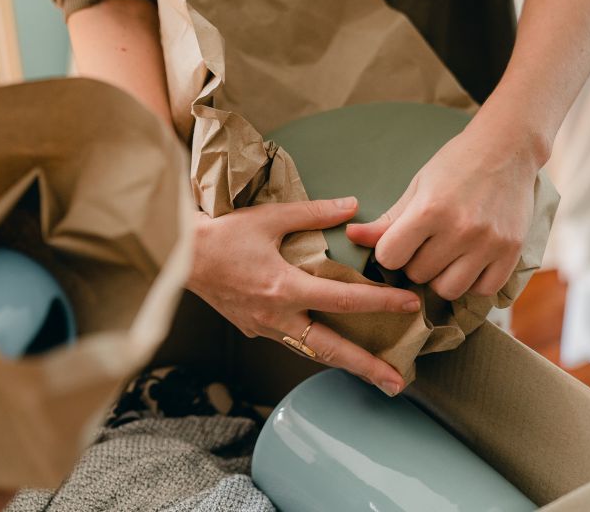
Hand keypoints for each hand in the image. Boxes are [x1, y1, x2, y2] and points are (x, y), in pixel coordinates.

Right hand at [187, 197, 421, 395]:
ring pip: (310, 351)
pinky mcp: (251, 329)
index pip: (344, 301)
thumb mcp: (269, 218)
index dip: (381, 303)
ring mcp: (263, 328)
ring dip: (343, 363)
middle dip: (367, 368)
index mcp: (284, 288)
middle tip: (397, 383)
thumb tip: (351, 206)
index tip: (410, 305)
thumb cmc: (222, 234)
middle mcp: (276, 317)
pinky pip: (290, 342)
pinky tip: (328, 344)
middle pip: (331, 349)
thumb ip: (314, 213)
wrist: (180, 256)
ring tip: (372, 374)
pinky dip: (314, 346)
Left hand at [346, 125, 537, 300]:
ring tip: (446, 255)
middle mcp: (460, 229)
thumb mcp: (417, 188)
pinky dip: (472, 282)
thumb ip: (386, 220)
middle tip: (426, 243)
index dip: (388, 252)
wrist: (507, 148)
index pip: (390, 257)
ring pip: (448, 290)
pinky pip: (483, 290)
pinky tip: (469, 262)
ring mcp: (489, 243)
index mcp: (430, 209)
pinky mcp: (512, 251)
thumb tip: (351, 236)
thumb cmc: (455, 165)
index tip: (397, 241)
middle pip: (418, 275)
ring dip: (441, 277)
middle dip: (415, 263)